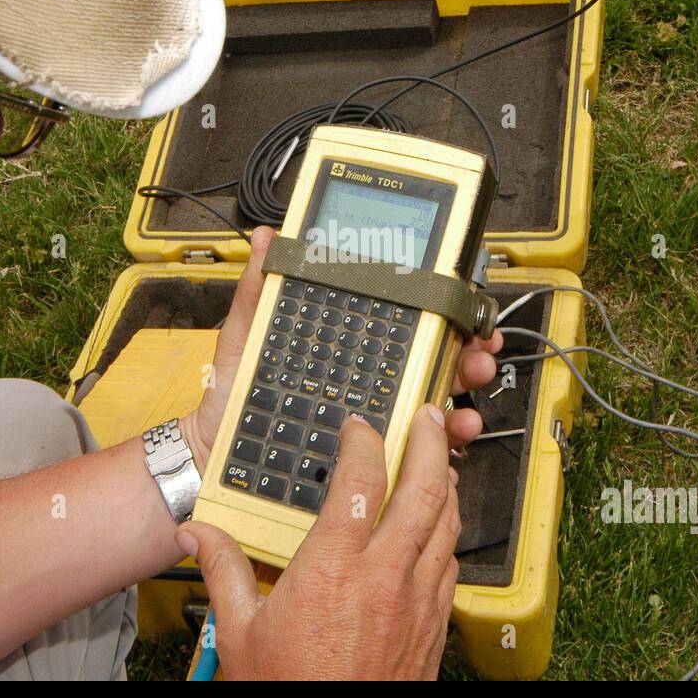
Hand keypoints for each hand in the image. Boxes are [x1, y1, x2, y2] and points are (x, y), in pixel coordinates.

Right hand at [177, 405, 460, 679]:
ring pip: (447, 525)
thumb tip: (196, 534)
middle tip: (430, 418)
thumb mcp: (240, 631)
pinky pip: (451, 565)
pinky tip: (439, 531)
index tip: (359, 426)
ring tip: (440, 463)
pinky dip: (449, 535)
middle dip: (431, 444)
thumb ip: (222, 570)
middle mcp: (384, 576)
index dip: (364, 441)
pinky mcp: (434, 626)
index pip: (361, 480)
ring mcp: (417, 601)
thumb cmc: (288, 691)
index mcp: (333, 567)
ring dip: (447, 486)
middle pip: (424, 490)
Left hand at [179, 225, 504, 472]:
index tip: (461, 304)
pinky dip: (446, 440)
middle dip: (464, 348)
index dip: (436, 311)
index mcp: (343, 349)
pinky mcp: (373, 458)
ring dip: (463, 387)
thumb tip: (267, 239)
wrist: (219, 459)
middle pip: (429, 359)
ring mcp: (373, 420)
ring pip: (433, 400)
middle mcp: (365, 382)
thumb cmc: (233, 400)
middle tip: (477, 344)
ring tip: (471, 379)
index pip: (400, 324)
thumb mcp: (245, 340)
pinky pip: (420, 448)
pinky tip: (456, 429)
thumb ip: (258, 292)